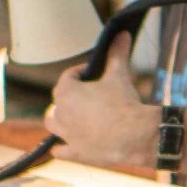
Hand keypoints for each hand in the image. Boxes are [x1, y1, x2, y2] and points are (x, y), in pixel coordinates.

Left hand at [45, 32, 156, 168]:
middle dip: (69, 96)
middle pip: (59, 100)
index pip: (68, 77)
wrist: (134, 135)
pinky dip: (62, 148)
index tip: (92, 74)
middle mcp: (60, 113)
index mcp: (66, 91)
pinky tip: (64, 146)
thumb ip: (117, 54)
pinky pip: (60, 150)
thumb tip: (122, 33)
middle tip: (85, 95)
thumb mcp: (119, 75)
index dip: (81, 73)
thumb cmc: (124, 103)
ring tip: (71, 118)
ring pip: (52, 124)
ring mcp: (66, 134)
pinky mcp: (74, 153)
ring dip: (59, 120)